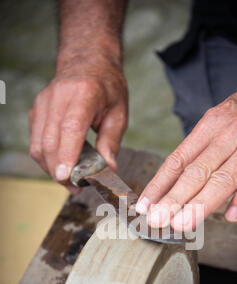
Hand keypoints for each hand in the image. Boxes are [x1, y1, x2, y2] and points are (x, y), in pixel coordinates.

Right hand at [29, 57, 127, 191]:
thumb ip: (111, 142)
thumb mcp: (119, 113)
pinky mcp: (36, 111)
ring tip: (69, 181)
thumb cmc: (107, 88)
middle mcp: (59, 96)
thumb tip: (108, 169)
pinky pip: (36, 141)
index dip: (67, 154)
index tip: (65, 176)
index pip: (71, 127)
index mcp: (85, 93)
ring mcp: (44, 103)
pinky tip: (60, 166)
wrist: (88, 62)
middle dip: (59, 170)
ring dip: (51, 168)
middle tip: (75, 187)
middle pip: (50, 140)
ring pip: (38, 144)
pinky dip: (46, 158)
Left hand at [136, 51, 236, 230]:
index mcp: (210, 126)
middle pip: (196, 172)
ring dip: (201, 203)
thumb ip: (204, 148)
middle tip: (157, 219)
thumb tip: (180, 180)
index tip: (145, 205)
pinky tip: (232, 215)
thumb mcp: (223, 117)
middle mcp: (228, 135)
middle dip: (173, 199)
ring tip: (183, 223)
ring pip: (223, 177)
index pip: (178, 159)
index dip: (159, 184)